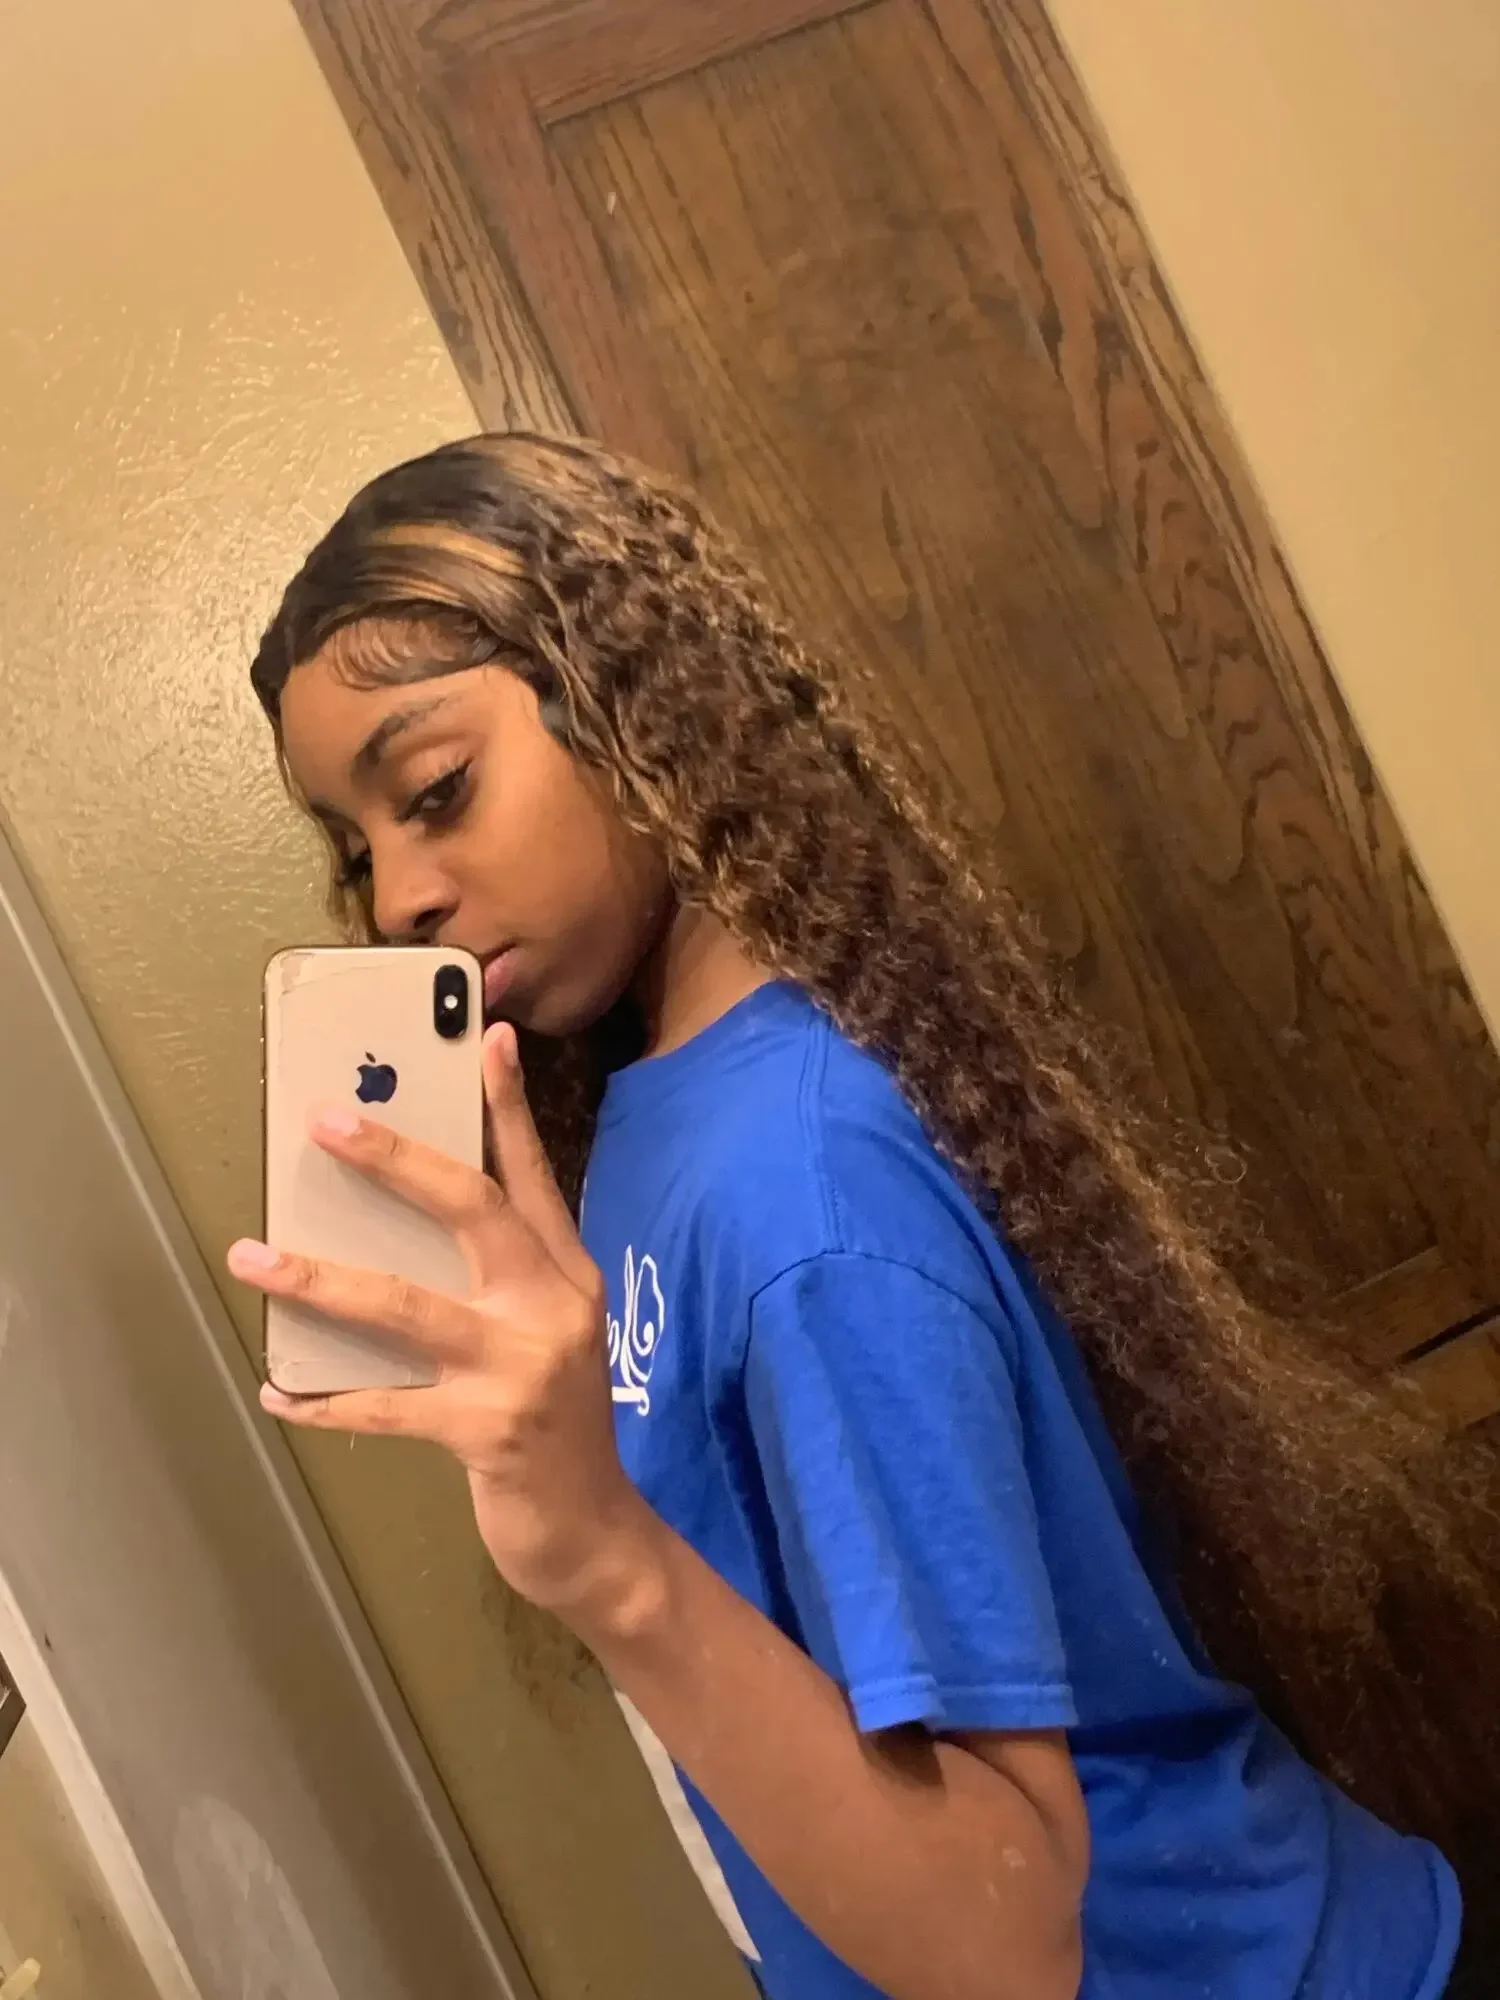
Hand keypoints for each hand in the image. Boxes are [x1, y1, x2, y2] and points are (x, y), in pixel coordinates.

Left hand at [228, 1024, 658, 1627]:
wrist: (597, 1534)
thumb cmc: (556, 1424)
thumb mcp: (548, 1336)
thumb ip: (501, 1281)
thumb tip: (398, 1229)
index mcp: (568, 1275)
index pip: (533, 1175)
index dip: (507, 1106)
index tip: (485, 1037)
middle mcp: (553, 1307)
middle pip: (473, 1211)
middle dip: (397, 1160)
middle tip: (328, 1121)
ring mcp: (522, 1368)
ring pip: (405, 1305)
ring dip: (319, 1278)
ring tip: (252, 1255)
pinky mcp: (486, 1430)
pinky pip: (383, 1406)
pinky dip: (323, 1401)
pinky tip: (279, 1393)